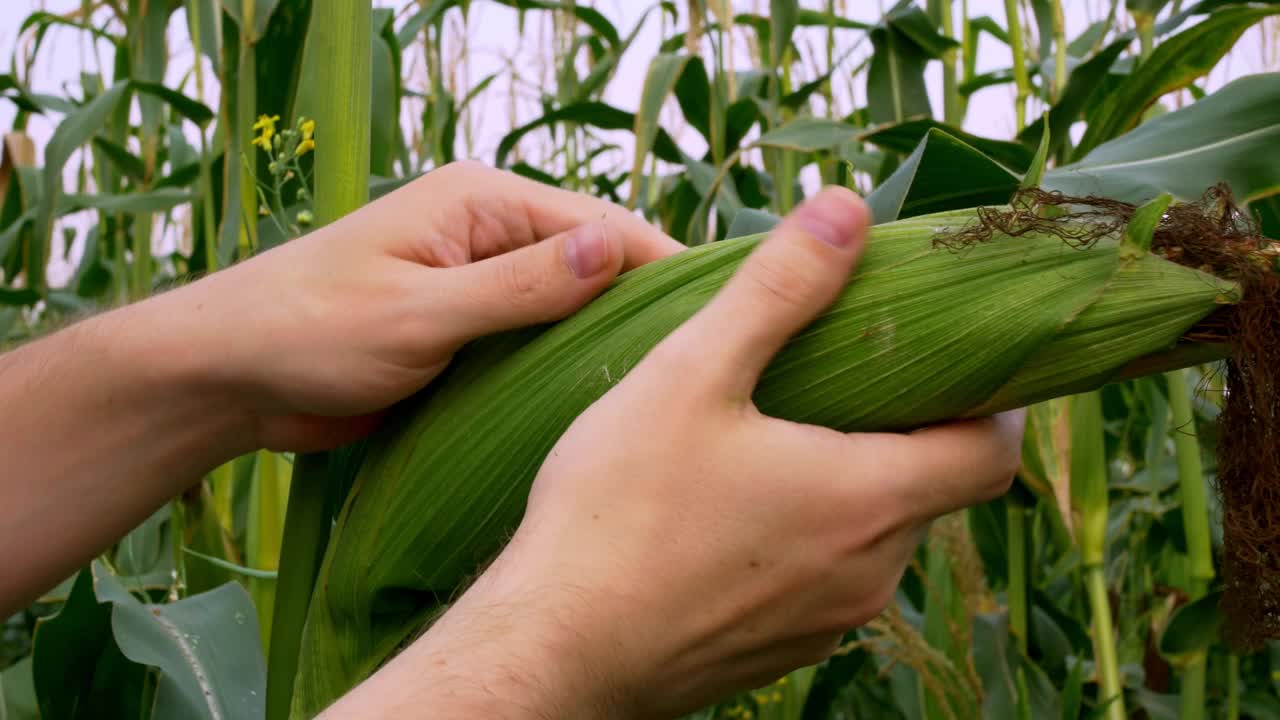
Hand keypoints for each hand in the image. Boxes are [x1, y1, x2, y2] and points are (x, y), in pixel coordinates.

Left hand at [151, 160, 682, 450]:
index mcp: (481, 202)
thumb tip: (611, 246)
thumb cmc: (308, 332)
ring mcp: (476, 281)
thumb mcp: (419, 312)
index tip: (717, 317)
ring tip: (664, 390)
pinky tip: (600, 401)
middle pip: (592, 262)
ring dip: (604, 340)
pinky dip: (564, 363)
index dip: (660, 268)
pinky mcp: (464, 327)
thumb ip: (517, 284)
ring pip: (568, 306)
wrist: (229, 376)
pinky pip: (534, 339)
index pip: (600, 225)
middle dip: (639, 306)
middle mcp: (487, 232)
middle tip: (701, 367)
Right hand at [350, 188, 1023, 718]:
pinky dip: (807, 536)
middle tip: (841, 375)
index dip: (993, 400)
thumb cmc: (616, 512)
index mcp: (867, 499)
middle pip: (932, 489)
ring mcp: (826, 621)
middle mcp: (868, 573)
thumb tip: (848, 208)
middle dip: (904, 428)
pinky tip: (730, 509)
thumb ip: (778, 288)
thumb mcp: (690, 374)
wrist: (553, 649)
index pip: (994, 452)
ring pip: (875, 537)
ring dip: (848, 482)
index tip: (950, 360)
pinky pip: (824, 580)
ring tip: (774, 437)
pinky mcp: (780, 650)